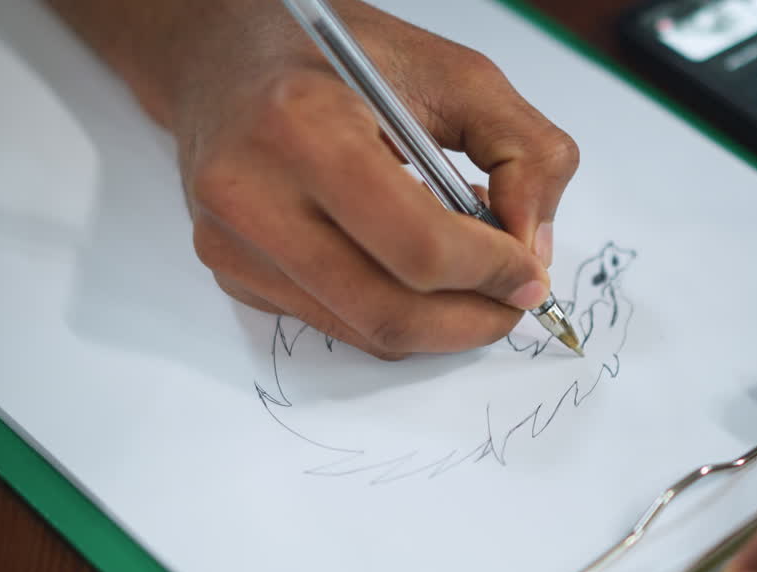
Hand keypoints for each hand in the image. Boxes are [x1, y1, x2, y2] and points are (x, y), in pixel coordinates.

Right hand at [50, 0, 577, 358]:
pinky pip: (337, 323)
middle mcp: (252, 195)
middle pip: (390, 310)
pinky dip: (394, 311)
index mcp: (305, 127)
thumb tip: (533, 247)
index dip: (491, 272)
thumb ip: (524, 149)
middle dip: (474, 319)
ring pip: (366, 331)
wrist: (223, 54)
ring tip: (470, 273)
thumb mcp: (455, 72)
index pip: (418, 246)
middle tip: (514, 300)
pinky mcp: (232, 274)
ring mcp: (233, 245)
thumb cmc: (340, 57)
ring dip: (440, 322)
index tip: (531, 273)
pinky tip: (411, 265)